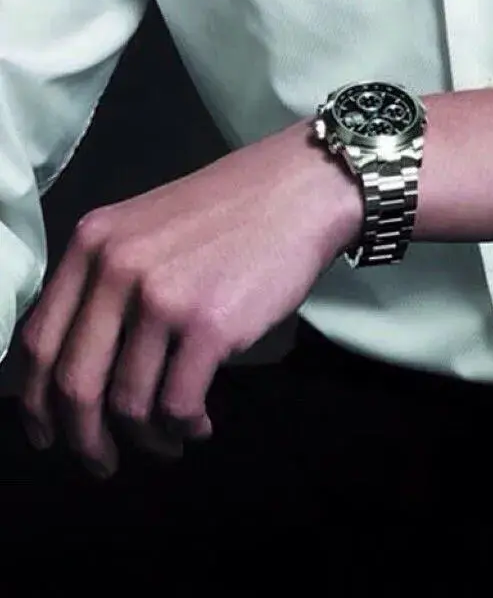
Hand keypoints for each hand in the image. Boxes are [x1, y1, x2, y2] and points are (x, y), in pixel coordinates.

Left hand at [17, 119, 361, 478]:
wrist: (297, 189)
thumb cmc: (225, 211)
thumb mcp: (142, 227)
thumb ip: (102, 279)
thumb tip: (78, 362)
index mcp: (92, 242)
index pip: (39, 340)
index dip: (36, 402)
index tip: (47, 434)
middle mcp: (116, 267)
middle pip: (75, 384)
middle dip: (84, 439)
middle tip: (102, 462)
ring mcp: (162, 297)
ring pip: (129, 404)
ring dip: (148, 438)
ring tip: (170, 439)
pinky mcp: (209, 325)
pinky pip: (178, 405)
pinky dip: (186, 428)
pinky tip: (200, 424)